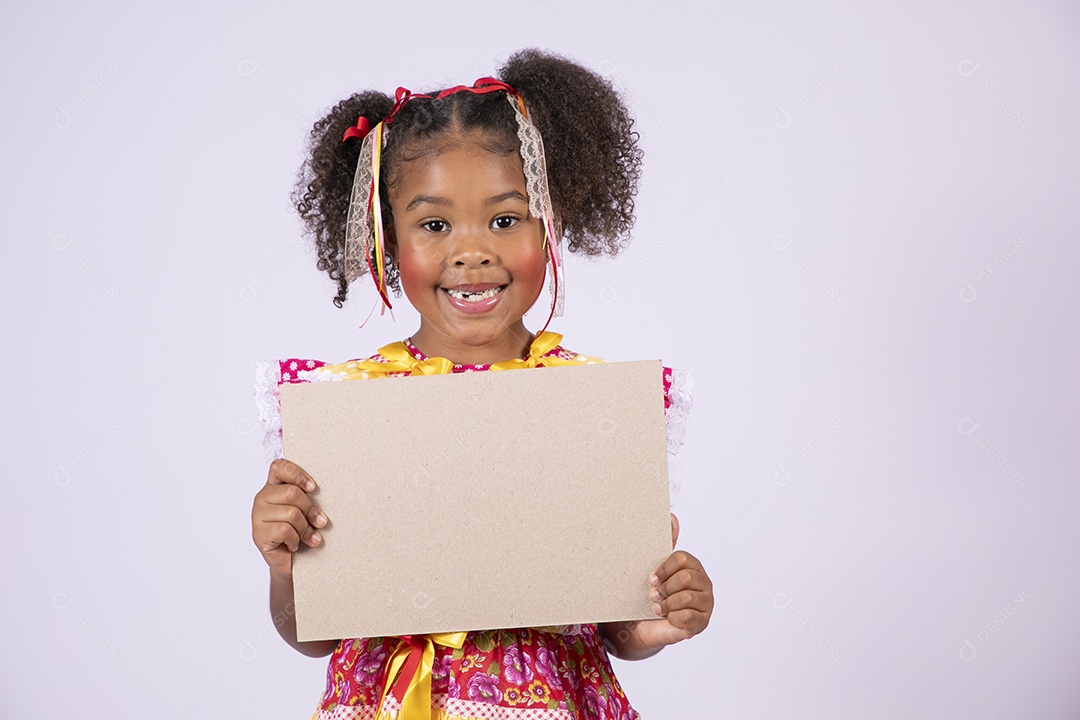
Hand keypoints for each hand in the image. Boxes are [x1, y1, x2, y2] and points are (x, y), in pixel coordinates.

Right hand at [251, 459, 327, 578]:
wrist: (290, 563)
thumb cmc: (299, 532)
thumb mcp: (304, 511)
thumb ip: (306, 498)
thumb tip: (320, 497)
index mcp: (272, 487)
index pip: (279, 467)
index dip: (297, 474)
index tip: (313, 488)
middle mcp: (262, 498)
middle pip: (292, 493)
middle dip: (310, 510)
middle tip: (319, 522)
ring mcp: (257, 516)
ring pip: (291, 513)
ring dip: (305, 529)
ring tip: (308, 538)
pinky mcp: (258, 534)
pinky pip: (285, 530)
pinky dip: (295, 540)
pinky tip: (294, 545)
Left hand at [635, 513, 713, 648]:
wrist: (647, 624)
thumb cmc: (655, 593)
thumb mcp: (658, 569)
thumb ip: (667, 544)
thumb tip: (672, 516)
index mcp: (694, 567)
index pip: (682, 558)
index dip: (664, 568)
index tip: (652, 578)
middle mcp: (705, 584)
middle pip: (685, 577)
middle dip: (665, 588)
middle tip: (654, 594)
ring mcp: (706, 604)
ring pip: (685, 597)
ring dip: (666, 604)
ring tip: (658, 607)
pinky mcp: (702, 623)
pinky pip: (686, 617)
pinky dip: (671, 618)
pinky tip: (668, 617)